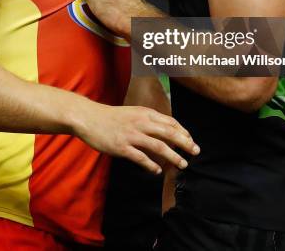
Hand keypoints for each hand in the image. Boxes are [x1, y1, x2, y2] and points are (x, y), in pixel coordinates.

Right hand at [75, 100, 199, 174]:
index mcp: (144, 113)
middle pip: (169, 133)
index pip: (170, 122)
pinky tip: (157, 171)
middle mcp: (141, 122)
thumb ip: (148, 119)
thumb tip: (165, 130)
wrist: (89, 118)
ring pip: (158, 146)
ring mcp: (131, 135)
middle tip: (195, 152)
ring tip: (182, 165)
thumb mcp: (133, 112)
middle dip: (185, 143)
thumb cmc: (111, 116)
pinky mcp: (121, 147)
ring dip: (173, 157)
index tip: (191, 141)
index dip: (183, 132)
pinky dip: (151, 165)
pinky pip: (140, 158)